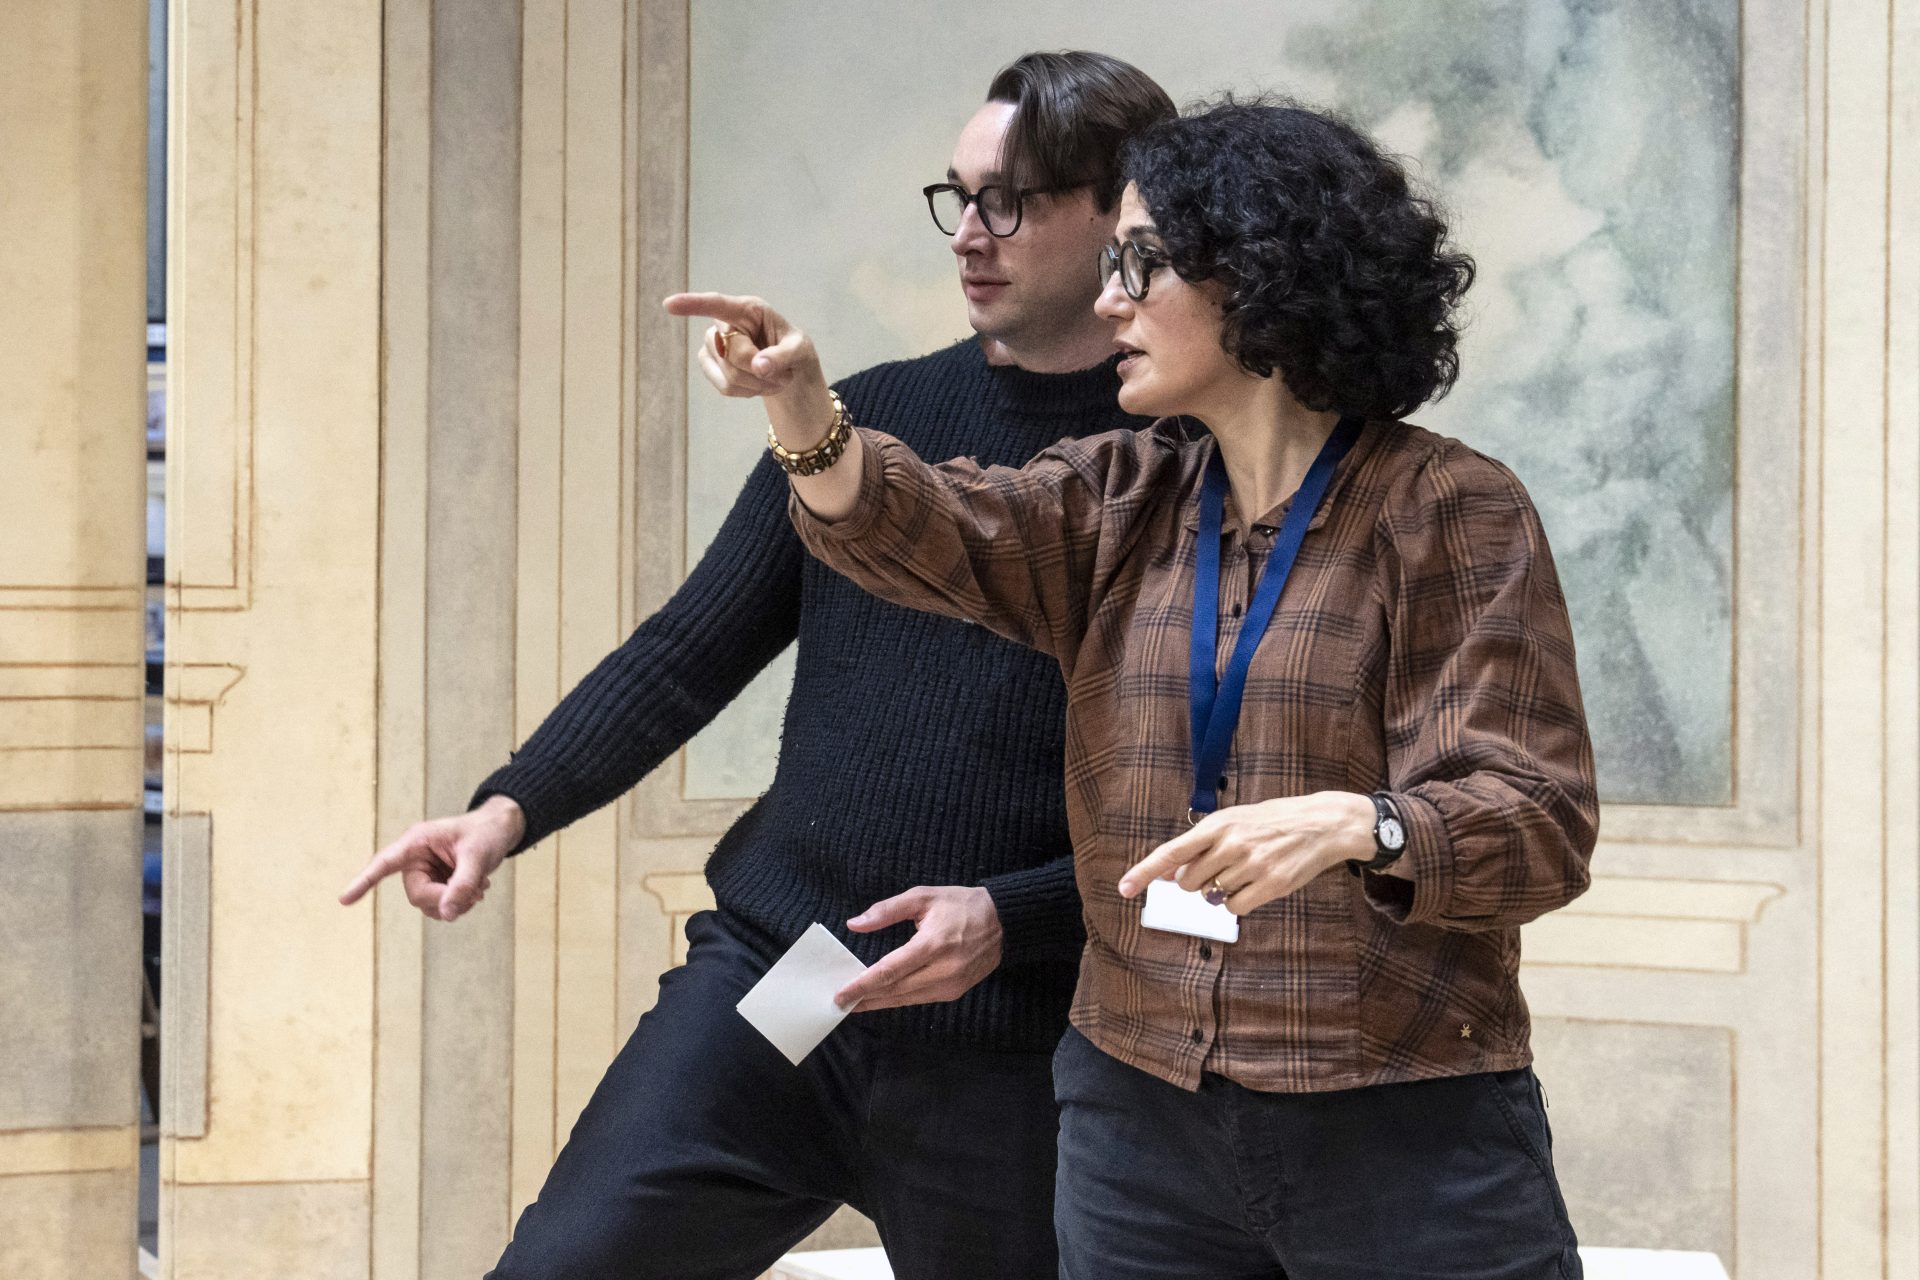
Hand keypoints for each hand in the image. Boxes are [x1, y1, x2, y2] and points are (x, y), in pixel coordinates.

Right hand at [337, 794, 523, 921]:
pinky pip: (441, 906)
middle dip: (445, 899)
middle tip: (476, 893)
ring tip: (479, 888)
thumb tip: (447, 914)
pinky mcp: (437, 883)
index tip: (344, 900)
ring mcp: (426, 873)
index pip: (384, 863)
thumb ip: (462, 885)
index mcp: (417, 842)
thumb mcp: (478, 856)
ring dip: (455, 904)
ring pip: (429, 905)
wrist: (500, 830)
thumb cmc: (486, 833)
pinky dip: (460, 904)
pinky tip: (477, 890)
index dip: (364, 881)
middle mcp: (416, 859)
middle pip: (417, 895)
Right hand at [663, 291, 834, 441]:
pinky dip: (747, 391)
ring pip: (728, 374)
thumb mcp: (800, 350)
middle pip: (732, 353)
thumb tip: (758, 367)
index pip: (716, 304)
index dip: (693, 305)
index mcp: (747, 309)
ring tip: (772, 377)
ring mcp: (713, 345)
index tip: (669, 305)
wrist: (788, 369)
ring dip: (757, 383)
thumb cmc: (793, 349)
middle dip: (759, 368)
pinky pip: (725, 387)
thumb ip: (783, 356)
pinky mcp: (710, 366)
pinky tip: (756, 383)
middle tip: (781, 372)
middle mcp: (725, 324)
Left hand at [833, 885, 1004, 1012]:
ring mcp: (951, 985)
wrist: (1004, 923)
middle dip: (865, 998)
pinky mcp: (955, 992)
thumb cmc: (961, 905)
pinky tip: (882, 998)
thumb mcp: (923, 896)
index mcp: (932, 944)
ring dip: (879, 1003)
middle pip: (895, 991)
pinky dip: (899, 999)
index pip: (889, 971)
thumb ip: (887, 910)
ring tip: (855, 1004)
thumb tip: (854, 924)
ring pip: (906, 999)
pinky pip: (920, 999)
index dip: (862, 985)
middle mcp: (942, 970)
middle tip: (839, 1003)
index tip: (840, 995)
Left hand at [1116, 791, 1376, 914]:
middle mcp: (1232, 843)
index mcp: (1218, 824)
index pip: (1172, 852)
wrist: (1322, 823)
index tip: (1124, 889)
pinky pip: (1235, 908)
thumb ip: (1202, 845)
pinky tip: (1255, 885)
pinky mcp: (1271, 885)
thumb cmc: (1271, 822)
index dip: (1145, 872)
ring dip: (1222, 892)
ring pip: (1213, 897)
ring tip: (1246, 870)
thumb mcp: (1234, 820)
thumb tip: (1174, 877)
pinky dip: (1238, 903)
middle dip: (1197, 883)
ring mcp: (1252, 865)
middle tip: (1220, 868)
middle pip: (1189, 883)